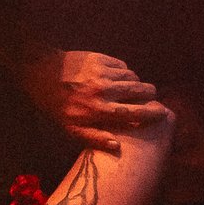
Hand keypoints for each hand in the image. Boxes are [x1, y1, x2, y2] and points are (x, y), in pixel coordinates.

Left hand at [26, 50, 165, 153]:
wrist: (40, 73)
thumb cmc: (56, 105)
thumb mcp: (71, 128)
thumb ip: (95, 138)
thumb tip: (117, 146)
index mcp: (98, 110)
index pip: (135, 112)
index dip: (153, 113)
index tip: (163, 113)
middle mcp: (103, 90)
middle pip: (140, 91)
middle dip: (150, 95)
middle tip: (150, 99)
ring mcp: (102, 72)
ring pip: (133, 77)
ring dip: (135, 84)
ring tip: (130, 89)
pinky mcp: (99, 58)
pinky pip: (122, 66)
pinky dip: (123, 72)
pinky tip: (116, 78)